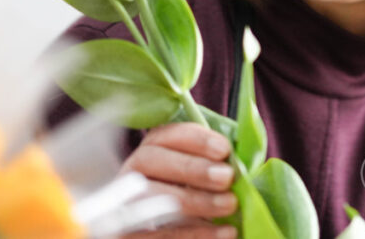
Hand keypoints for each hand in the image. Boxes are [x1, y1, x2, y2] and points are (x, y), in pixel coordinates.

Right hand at [121, 122, 238, 238]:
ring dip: (196, 201)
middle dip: (193, 168)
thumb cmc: (196, 198)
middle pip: (153, 161)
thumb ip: (216, 165)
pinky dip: (196, 234)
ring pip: (154, 197)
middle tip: (227, 178)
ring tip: (230, 204)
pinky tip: (225, 232)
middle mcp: (132, 172)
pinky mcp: (129, 235)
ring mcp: (125, 204)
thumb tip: (240, 163)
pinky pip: (159, 234)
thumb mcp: (202, 176)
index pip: (167, 135)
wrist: (174, 229)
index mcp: (153, 149)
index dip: (196, 139)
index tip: (224, 149)